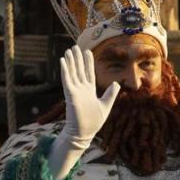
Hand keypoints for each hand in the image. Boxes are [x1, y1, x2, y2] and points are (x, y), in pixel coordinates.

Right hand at [48, 47, 121, 179]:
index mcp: (90, 91)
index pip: (89, 73)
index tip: (87, 51)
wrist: (84, 133)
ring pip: (72, 72)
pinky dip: (65, 70)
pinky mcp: (70, 95)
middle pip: (79, 70)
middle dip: (78, 58)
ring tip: (68, 50)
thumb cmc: (94, 122)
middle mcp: (81, 89)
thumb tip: (116, 83)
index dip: (88, 62)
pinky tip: (63, 61)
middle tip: (75, 46)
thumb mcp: (106, 105)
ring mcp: (75, 91)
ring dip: (70, 61)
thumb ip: (111, 94)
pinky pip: (66, 80)